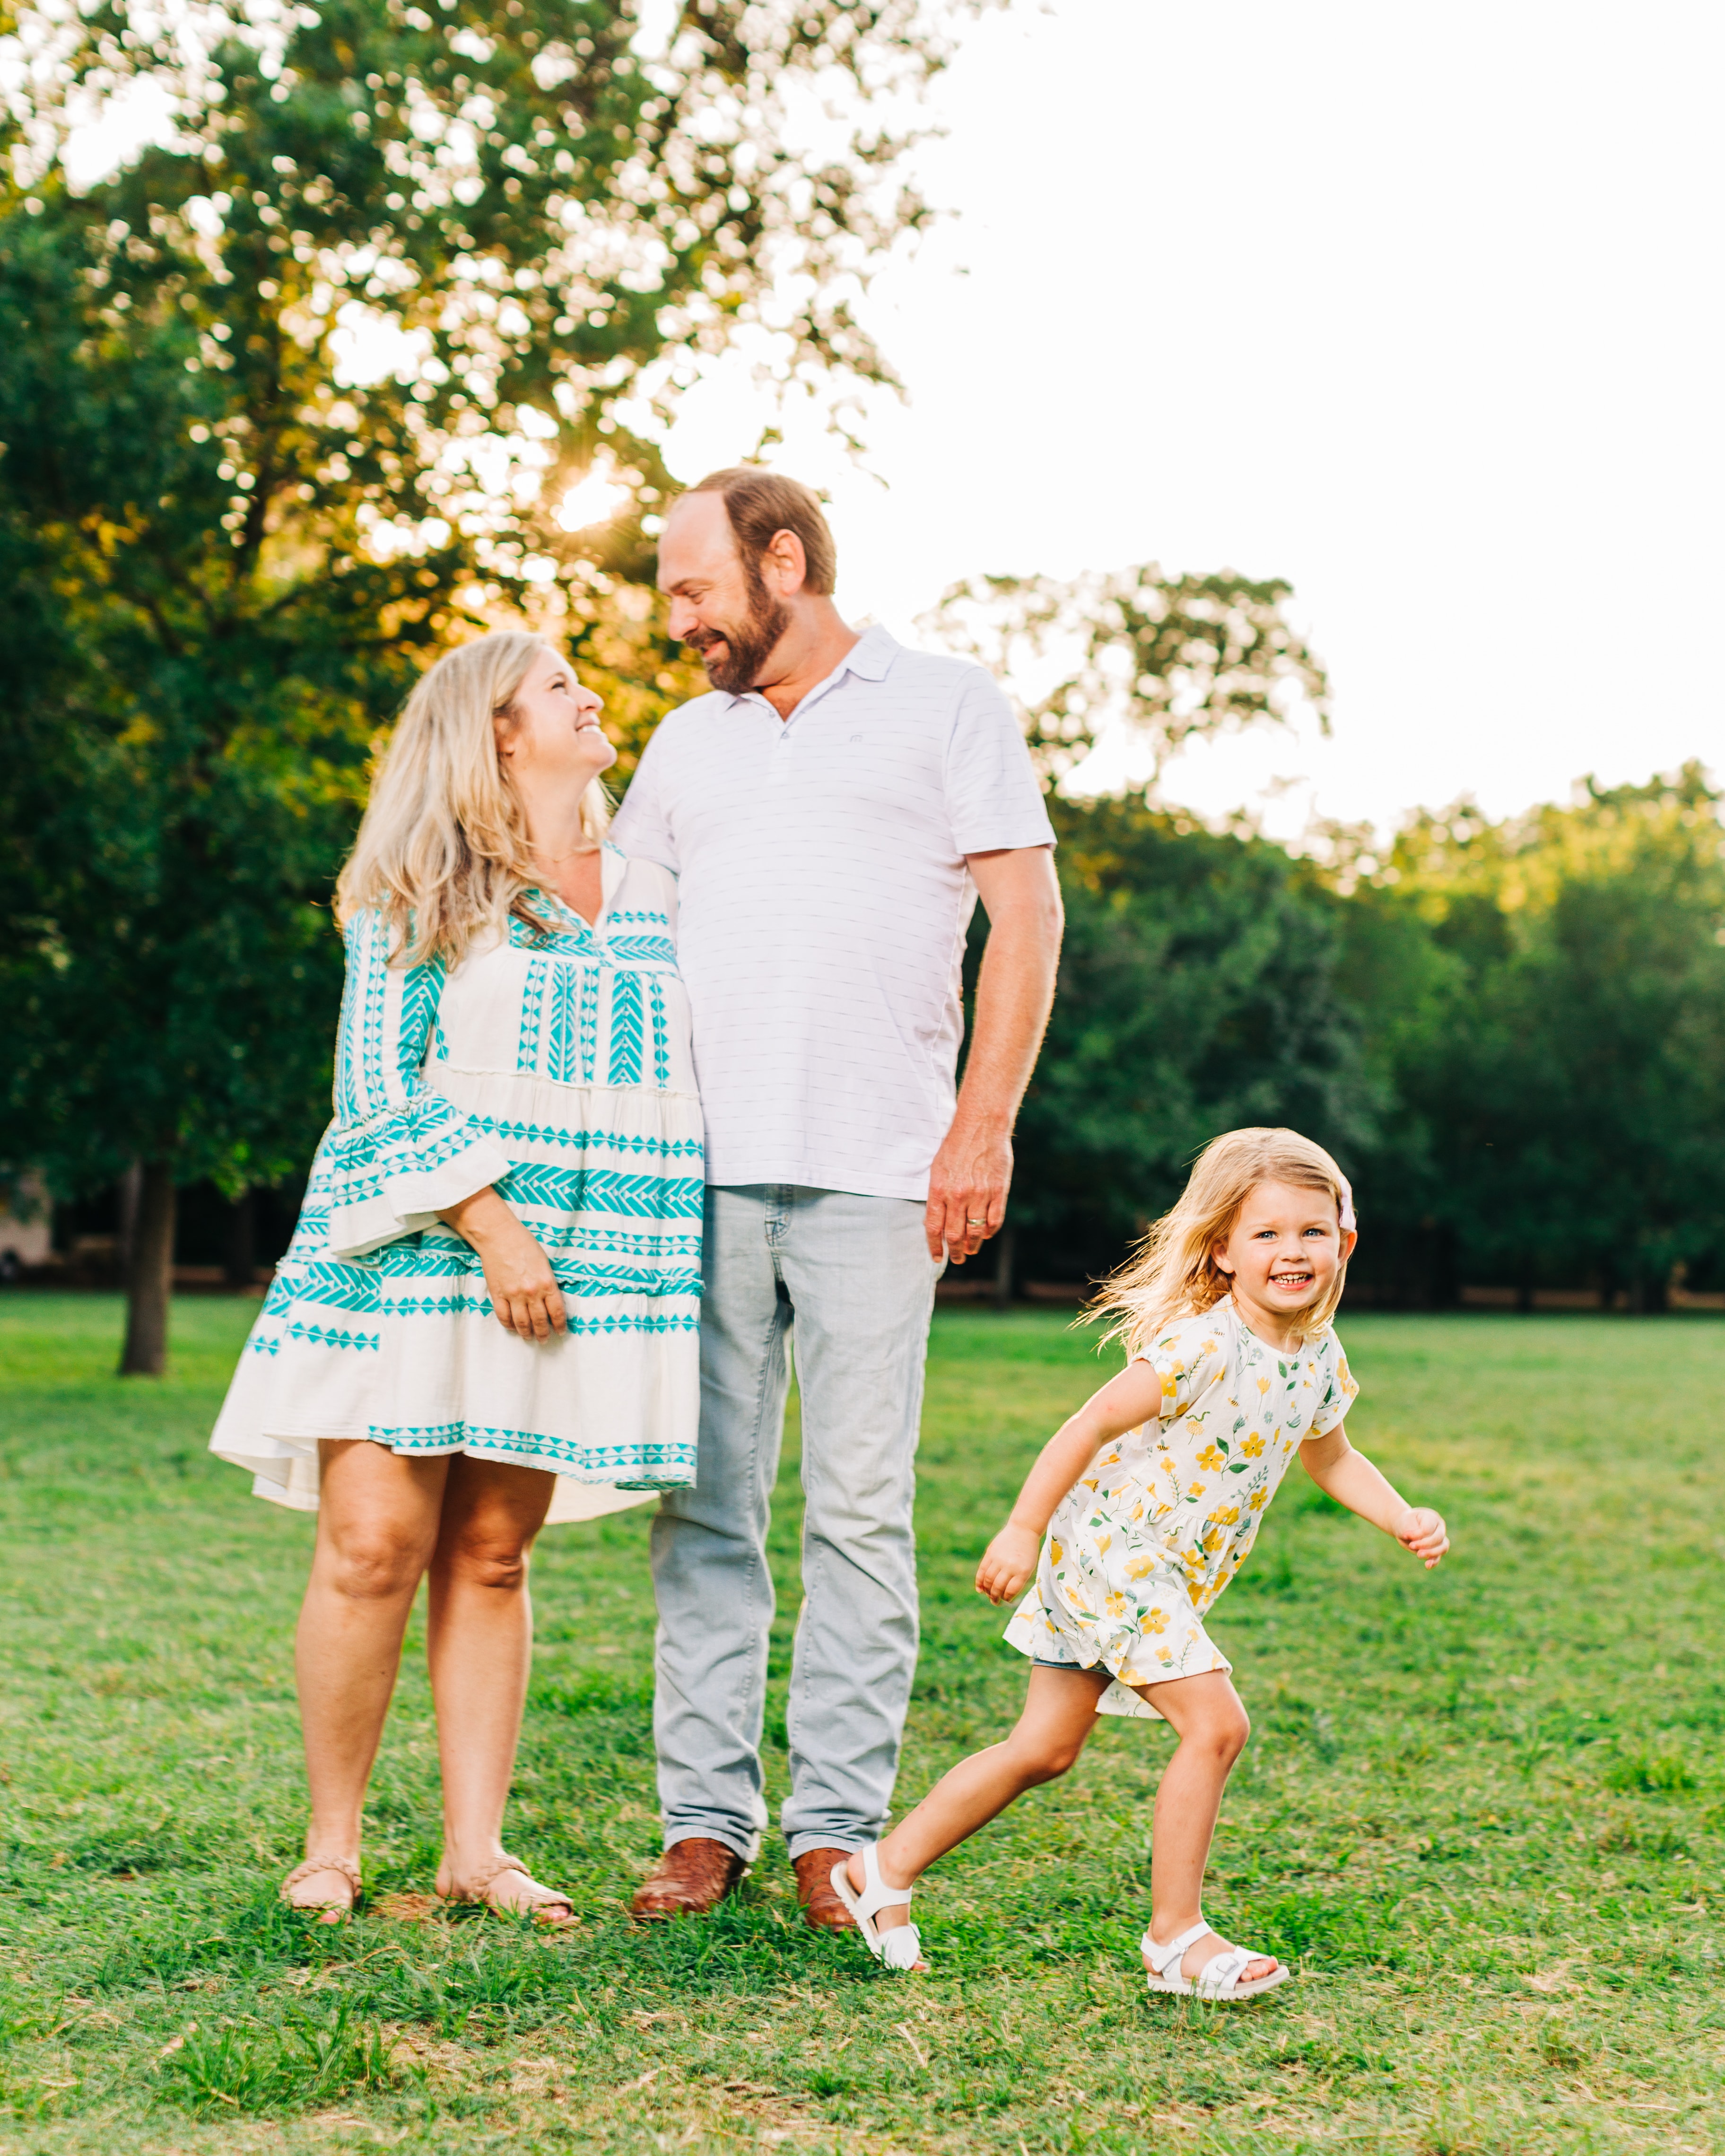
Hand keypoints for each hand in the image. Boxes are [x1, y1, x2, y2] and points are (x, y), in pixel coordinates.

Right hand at [439, 1189, 566, 1341]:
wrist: (499, 1236)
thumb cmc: (525, 1245)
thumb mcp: (545, 1263)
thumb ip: (548, 1283)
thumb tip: (550, 1301)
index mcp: (547, 1283)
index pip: (556, 1311)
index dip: (559, 1325)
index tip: (560, 1332)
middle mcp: (531, 1292)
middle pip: (539, 1321)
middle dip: (543, 1333)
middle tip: (544, 1339)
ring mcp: (513, 1294)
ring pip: (521, 1322)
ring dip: (526, 1333)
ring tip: (529, 1337)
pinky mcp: (497, 1294)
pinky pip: (503, 1316)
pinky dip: (509, 1325)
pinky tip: (513, 1327)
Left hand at [925, 1119, 1011, 1263]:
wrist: (981, 1126)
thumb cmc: (955, 1147)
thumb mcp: (937, 1169)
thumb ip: (937, 1196)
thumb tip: (936, 1223)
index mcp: (939, 1189)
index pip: (934, 1228)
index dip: (934, 1246)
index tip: (936, 1257)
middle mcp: (959, 1195)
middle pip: (955, 1235)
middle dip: (954, 1252)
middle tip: (956, 1259)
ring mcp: (980, 1194)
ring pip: (975, 1233)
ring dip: (972, 1246)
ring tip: (970, 1251)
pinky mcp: (999, 1191)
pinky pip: (994, 1221)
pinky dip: (989, 1232)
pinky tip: (985, 1234)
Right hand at [976, 1523, 1041, 1604]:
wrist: (1023, 1529)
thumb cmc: (1028, 1552)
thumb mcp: (1028, 1567)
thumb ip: (1018, 1581)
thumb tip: (1004, 1595)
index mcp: (1023, 1571)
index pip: (1011, 1591)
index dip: (1007, 1598)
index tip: (1006, 1600)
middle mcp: (1010, 1566)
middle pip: (998, 1587)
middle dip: (995, 1597)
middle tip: (995, 1602)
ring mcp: (999, 1559)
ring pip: (988, 1580)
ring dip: (987, 1591)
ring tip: (989, 1595)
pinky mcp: (990, 1553)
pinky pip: (982, 1570)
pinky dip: (979, 1581)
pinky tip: (979, 1589)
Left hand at [1395, 1505, 1448, 1568]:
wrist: (1403, 1528)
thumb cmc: (1405, 1523)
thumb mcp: (1406, 1525)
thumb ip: (1415, 1534)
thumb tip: (1422, 1547)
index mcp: (1432, 1517)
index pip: (1429, 1528)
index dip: (1417, 1534)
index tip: (1405, 1535)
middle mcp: (1439, 1528)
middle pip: (1438, 1538)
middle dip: (1424, 1544)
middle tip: (1411, 1546)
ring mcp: (1440, 1539)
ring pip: (1442, 1548)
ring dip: (1431, 1553)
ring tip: (1418, 1555)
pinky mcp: (1436, 1550)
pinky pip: (1438, 1557)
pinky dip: (1434, 1562)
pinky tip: (1427, 1566)